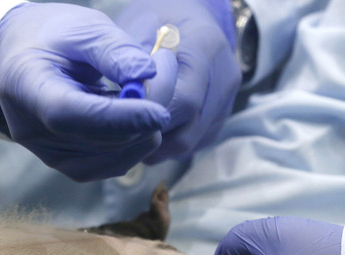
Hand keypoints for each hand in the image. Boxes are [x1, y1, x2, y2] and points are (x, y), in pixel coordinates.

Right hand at [0, 2, 172, 181]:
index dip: (118, 119)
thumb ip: (114, 49)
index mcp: (27, 89)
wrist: (24, 62)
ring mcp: (53, 157)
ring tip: (146, 86)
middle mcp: (35, 133)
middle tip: (165, 66)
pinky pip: (117, 163)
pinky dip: (136, 140)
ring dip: (145, 127)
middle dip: (145, 113)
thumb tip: (147, 74)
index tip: (160, 112)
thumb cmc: (52, 39)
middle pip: (102, 140)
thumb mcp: (82, 29)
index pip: (71, 115)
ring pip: (117, 157)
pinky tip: (133, 111)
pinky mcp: (71, 167)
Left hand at [115, 0, 240, 163]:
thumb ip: (134, 61)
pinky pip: (191, 144)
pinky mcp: (219, 120)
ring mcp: (226, 102)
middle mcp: (224, 78)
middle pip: (187, 131)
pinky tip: (147, 130)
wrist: (187, 19)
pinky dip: (166, 144)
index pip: (184, 101)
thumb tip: (128, 99)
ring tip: (130, 132)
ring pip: (188, 144)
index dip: (150, 117)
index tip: (121, 118)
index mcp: (207, 48)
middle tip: (119, 135)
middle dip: (150, 137)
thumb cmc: (157, 20)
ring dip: (156, 146)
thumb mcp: (139, 26)